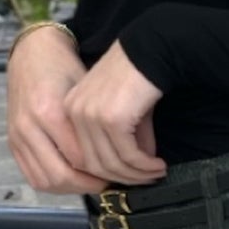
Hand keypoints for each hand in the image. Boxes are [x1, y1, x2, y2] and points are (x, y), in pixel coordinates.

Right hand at [5, 26, 153, 196]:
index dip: (104, 169)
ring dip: (73, 188)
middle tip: (112, 183)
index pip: (81, 157)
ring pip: (47, 180)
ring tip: (95, 183)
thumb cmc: (63, 66)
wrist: (31, 53)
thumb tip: (142, 151)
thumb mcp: (89, 88)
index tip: (124, 171)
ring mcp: (17, 137)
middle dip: (91, 184)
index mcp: (50, 112)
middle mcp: (30, 127)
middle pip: (63, 174)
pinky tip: (73, 179)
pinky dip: (54, 184)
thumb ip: (108, 120)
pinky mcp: (12, 142)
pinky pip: (33, 175)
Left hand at [61, 39, 167, 188]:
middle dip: (124, 177)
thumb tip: (134, 167)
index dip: (106, 172)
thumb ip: (120, 137)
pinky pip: (128, 154)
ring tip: (157, 173)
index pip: (81, 155)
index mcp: (70, 109)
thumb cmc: (139, 74)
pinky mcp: (111, 119)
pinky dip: (144, 165)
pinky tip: (158, 164)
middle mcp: (74, 113)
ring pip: (111, 163)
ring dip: (137, 174)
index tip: (129, 176)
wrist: (152, 49)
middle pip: (94, 164)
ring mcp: (91, 116)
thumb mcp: (120, 107)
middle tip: (148, 179)